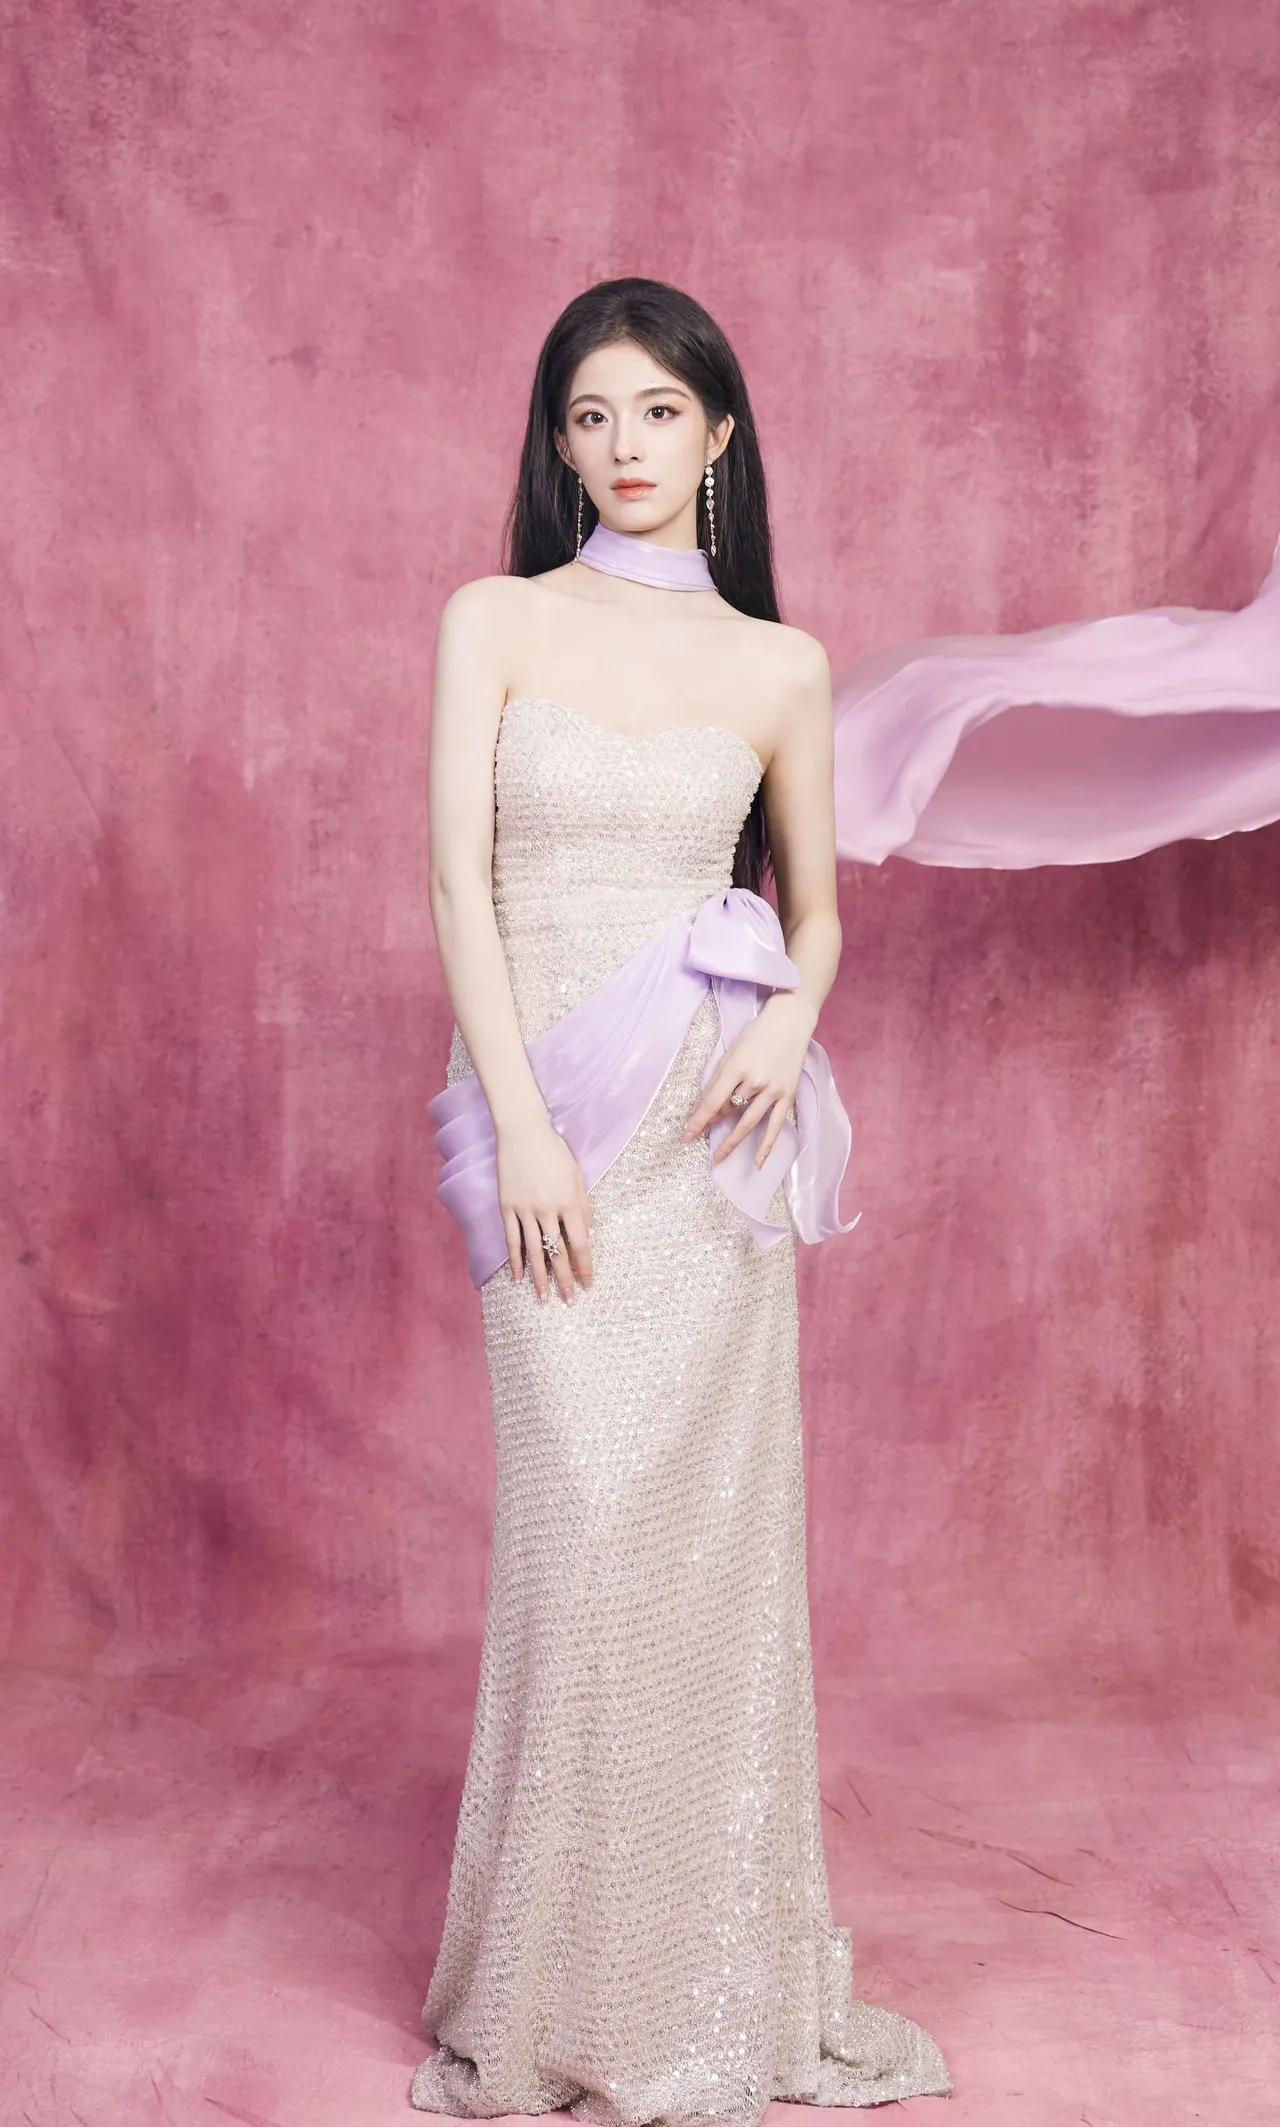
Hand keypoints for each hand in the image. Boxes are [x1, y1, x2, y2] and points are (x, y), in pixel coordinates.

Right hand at [495, 1113, 593, 1302]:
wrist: (523, 1132)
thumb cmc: (555, 1151)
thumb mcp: (577, 1175)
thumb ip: (583, 1205)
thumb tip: (586, 1232)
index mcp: (570, 1201)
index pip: (580, 1243)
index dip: (585, 1266)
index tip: (588, 1284)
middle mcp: (548, 1209)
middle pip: (557, 1252)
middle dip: (564, 1279)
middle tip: (569, 1300)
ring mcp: (525, 1209)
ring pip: (533, 1251)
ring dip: (539, 1278)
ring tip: (543, 1299)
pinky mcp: (507, 1207)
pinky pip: (512, 1239)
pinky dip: (515, 1260)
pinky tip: (518, 1278)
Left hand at [679, 992, 817, 1168]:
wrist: (791, 1022)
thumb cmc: (757, 1033)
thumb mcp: (733, 1051)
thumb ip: (721, 1079)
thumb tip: (710, 1107)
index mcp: (736, 1067)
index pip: (713, 1100)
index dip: (698, 1119)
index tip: (686, 1135)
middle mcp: (755, 1080)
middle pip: (729, 1111)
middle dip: (710, 1128)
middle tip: (695, 1142)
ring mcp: (773, 1090)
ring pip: (748, 1121)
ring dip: (732, 1141)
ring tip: (719, 1157)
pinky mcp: (788, 1095)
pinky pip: (776, 1125)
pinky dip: (767, 1145)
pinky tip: (758, 1162)